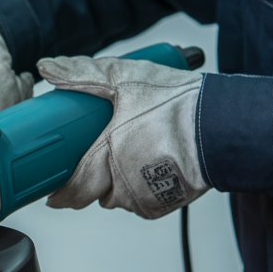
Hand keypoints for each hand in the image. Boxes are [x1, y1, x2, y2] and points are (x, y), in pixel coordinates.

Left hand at [39, 55, 207, 218]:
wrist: (223, 125)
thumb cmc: (178, 104)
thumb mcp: (125, 79)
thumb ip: (83, 74)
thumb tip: (49, 68)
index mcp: (108, 156)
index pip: (72, 188)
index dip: (60, 191)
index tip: (53, 186)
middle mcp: (123, 184)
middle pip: (93, 193)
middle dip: (89, 181)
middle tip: (92, 160)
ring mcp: (144, 197)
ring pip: (116, 197)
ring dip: (115, 182)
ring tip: (127, 153)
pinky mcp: (164, 204)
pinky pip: (140, 200)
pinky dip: (138, 188)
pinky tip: (147, 164)